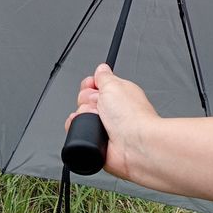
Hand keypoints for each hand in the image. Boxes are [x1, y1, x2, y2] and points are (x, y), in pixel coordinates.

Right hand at [66, 64, 160, 182]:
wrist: (135, 144)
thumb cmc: (132, 115)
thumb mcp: (114, 85)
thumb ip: (104, 76)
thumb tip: (101, 69)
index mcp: (117, 95)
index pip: (94, 86)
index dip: (89, 85)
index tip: (92, 87)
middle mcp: (111, 111)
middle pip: (84, 100)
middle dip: (86, 101)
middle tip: (99, 105)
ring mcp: (104, 127)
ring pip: (79, 116)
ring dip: (82, 116)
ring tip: (97, 120)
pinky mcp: (97, 141)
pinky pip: (77, 132)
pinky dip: (77, 130)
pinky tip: (89, 129)